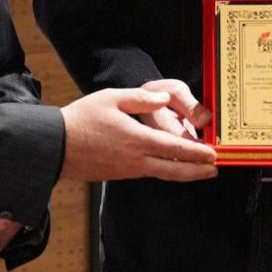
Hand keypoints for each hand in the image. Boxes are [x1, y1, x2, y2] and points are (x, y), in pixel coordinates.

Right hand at [60, 87, 217, 181]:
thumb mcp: (112, 98)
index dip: (197, 153)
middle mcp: (136, 159)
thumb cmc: (82, 119)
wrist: (55, 146)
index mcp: (137, 139)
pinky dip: (165, 171)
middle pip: (174, 170)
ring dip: (183, 172)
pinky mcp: (119, 174)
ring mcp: (128, 169)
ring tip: (199, 170)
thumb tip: (164, 99)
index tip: (213, 154)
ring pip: (163, 173)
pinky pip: (148, 173)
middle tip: (215, 169)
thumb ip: (141, 98)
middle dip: (197, 170)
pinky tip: (169, 166)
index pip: (175, 148)